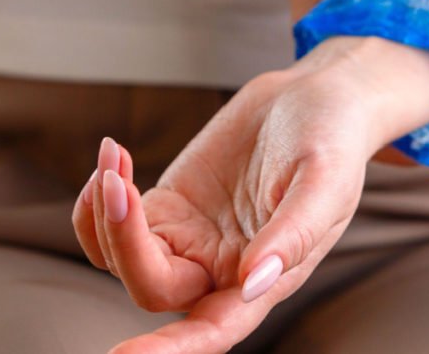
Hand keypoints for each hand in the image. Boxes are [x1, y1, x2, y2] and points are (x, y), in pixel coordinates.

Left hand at [74, 38, 401, 352]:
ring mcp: (188, 240)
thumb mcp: (326, 181)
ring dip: (104, 213)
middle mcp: (219, 270)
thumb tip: (255, 283)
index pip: (212, 330)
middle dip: (123, 239)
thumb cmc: (332, 143)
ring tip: (114, 156)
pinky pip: (113, 226)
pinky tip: (111, 164)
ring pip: (122, 258)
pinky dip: (97, 203)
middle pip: (151, 288)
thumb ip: (294, 235)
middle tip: (116, 179)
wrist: (311, 100)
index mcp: (264, 281)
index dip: (171, 350)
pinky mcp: (167, 208)